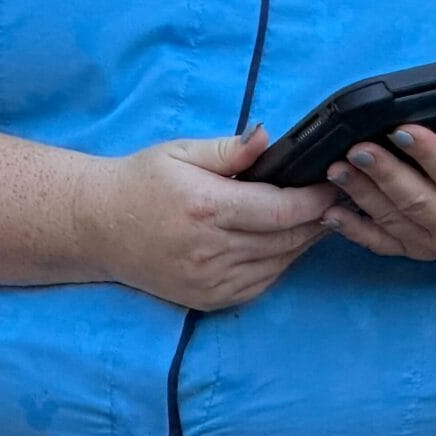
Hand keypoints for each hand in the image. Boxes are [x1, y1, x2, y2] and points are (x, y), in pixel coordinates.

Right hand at [84, 127, 335, 309]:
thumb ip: (230, 149)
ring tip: (318, 217)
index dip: (316, 199)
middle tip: (338, 198)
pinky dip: (280, 263)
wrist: (97, 227)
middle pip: (287, 239)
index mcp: (207, 208)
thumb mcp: (181, 151)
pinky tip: (285, 243)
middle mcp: (211, 250)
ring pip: (279, 264)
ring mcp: (209, 281)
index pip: (282, 210)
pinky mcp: (207, 299)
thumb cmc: (141, 182)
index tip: (335, 183)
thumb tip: (268, 136)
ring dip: (304, 242)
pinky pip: (261, 284)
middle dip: (319, 219)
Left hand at [322, 98, 435, 264]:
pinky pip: (382, 244)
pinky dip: (354, 231)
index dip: (429, 154)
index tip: (402, 130)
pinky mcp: (417, 250)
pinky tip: (330, 212)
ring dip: (363, 196)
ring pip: (395, 221)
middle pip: (419, 201)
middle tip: (358, 149)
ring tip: (337, 170)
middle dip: (385, 174)